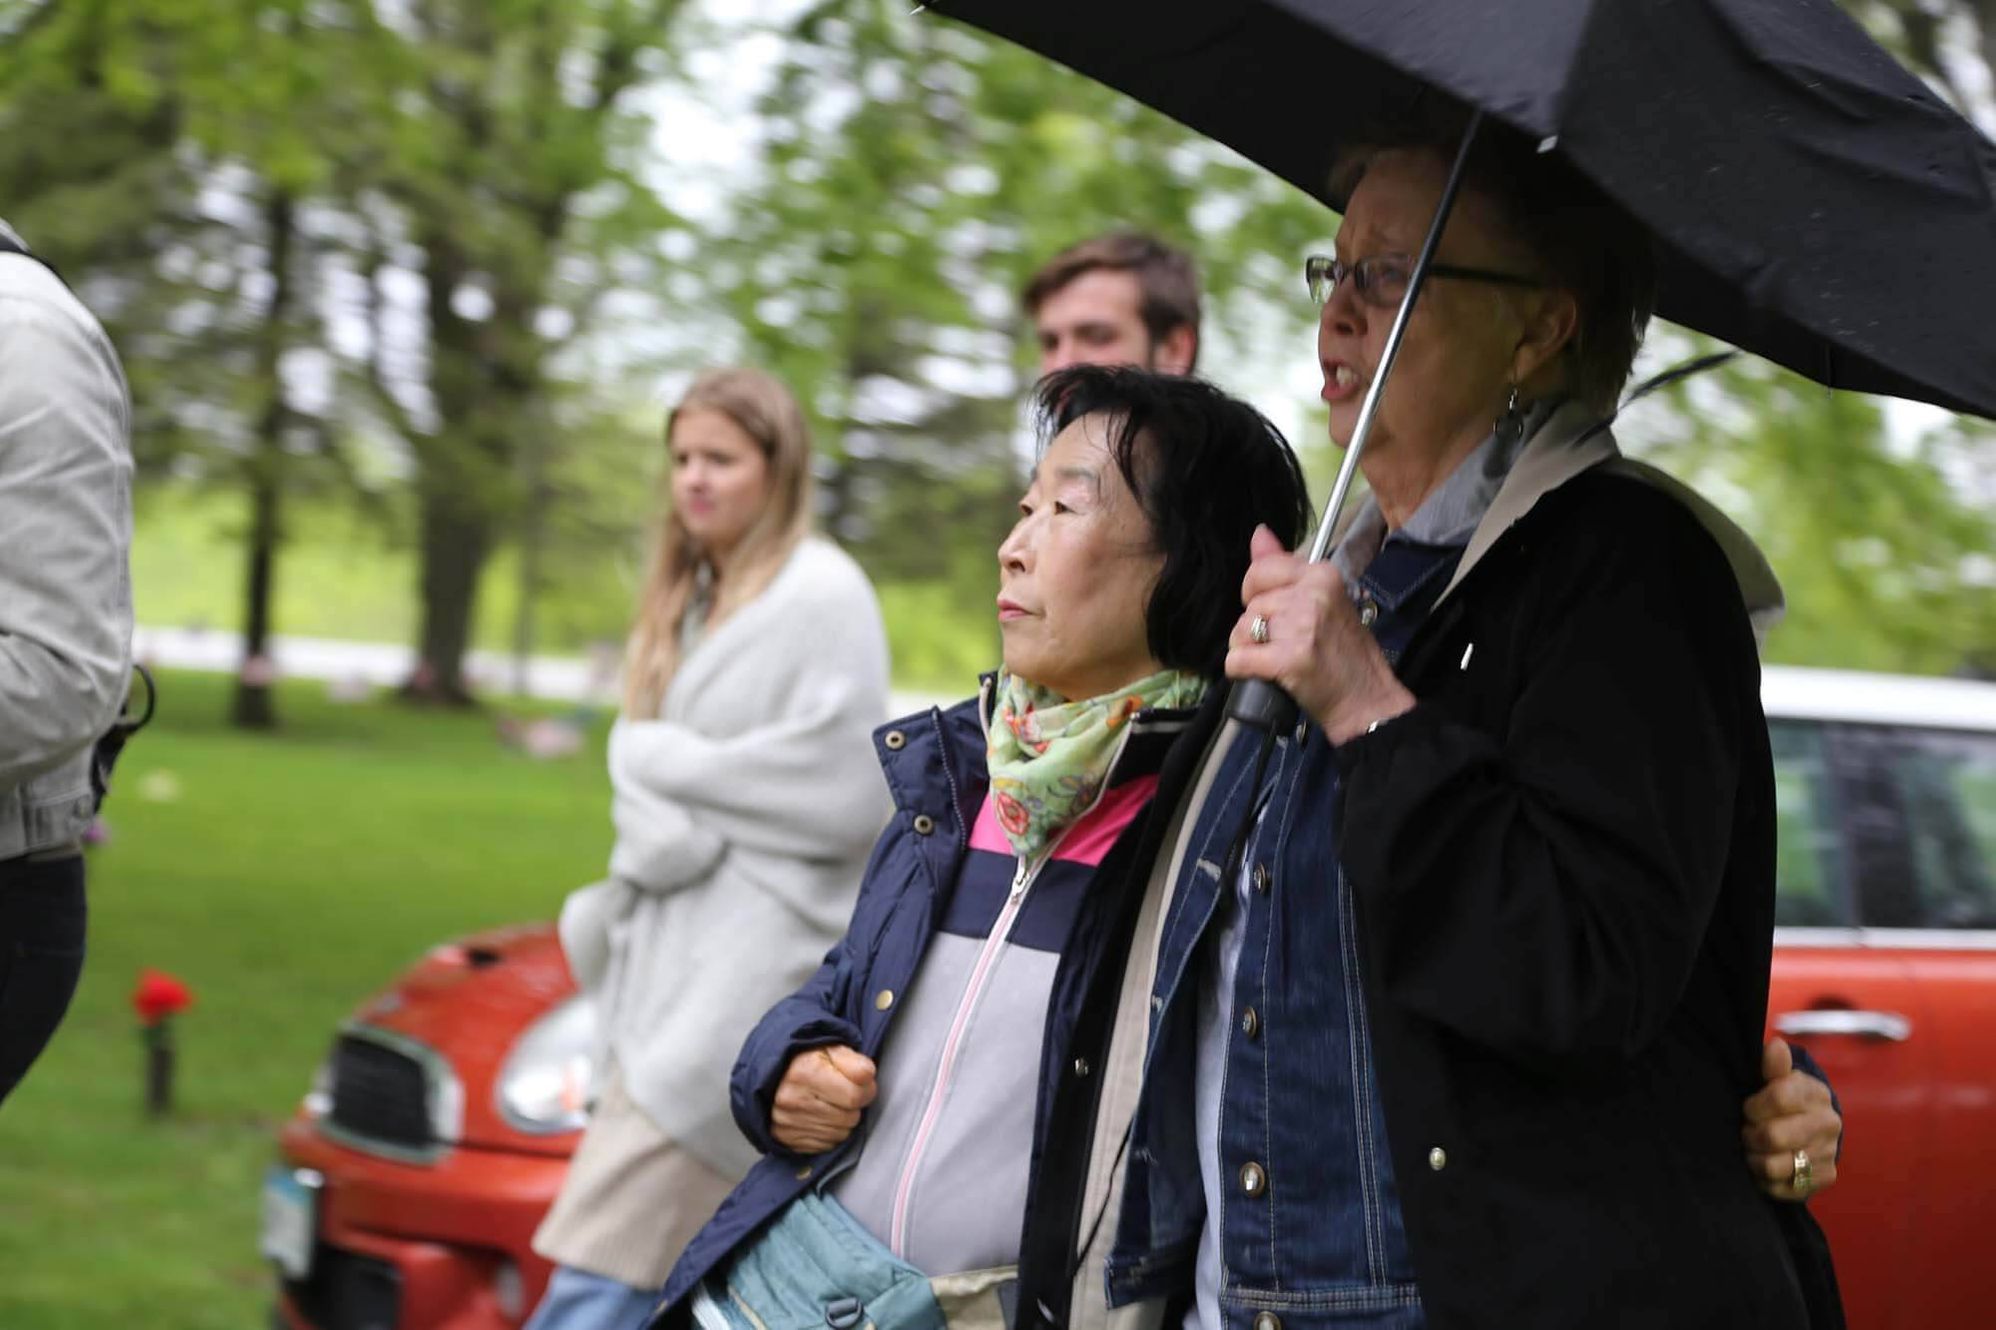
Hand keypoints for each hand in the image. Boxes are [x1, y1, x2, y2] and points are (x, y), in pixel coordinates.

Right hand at [770, 1044, 876, 1154]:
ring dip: (841, 1121)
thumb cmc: (805, 1061)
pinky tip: (821, 1117)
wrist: (773, 1074)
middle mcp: (793, 1099)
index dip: (866, 1090)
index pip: (854, 1096)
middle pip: (848, 1118)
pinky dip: (829, 1133)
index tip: (861, 1084)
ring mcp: (787, 1122)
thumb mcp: (830, 1049)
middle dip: (852, 1106)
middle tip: (842, 1093)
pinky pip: (825, 1145)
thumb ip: (853, 1060)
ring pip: (840, 1134)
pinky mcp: (786, 1138)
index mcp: (805, 1072)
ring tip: (830, 1104)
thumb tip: (868, 1075)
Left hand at [1226, 526, 1415, 742]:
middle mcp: (1312, 594)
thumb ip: (1286, 567)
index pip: (1262, 570)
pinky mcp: (1288, 658)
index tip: (1276, 613)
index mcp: (1322, 575)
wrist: (1367, 699)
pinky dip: (1241, 669)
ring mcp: (1301, 626)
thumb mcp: (1324, 599)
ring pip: (1241, 629)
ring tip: (1278, 660)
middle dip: (1256, 626)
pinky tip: (1261, 674)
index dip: (1258, 594)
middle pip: (1252, 604)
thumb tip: (1259, 532)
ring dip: (1250, 649)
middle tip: (1284, 643)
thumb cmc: (1346, 653)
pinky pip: (1238, 659)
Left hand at [1742, 1037, 1841, 1201]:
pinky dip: (1765, 1180)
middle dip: (1750, 1134)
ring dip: (1754, 1159)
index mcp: (1815, 1094)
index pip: (1778, 1098)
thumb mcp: (1778, 1079)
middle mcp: (1827, 1124)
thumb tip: (1775, 1046)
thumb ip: (1774, 1066)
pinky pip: (1781, 1188)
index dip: (1753, 1106)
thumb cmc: (1785, 1100)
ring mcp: (1827, 1153)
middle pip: (1773, 1136)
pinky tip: (1765, 1166)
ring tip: (1754, 1150)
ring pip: (1774, 1166)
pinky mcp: (1823, 1178)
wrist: (1814, 1129)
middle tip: (1747, 1131)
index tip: (1748, 1108)